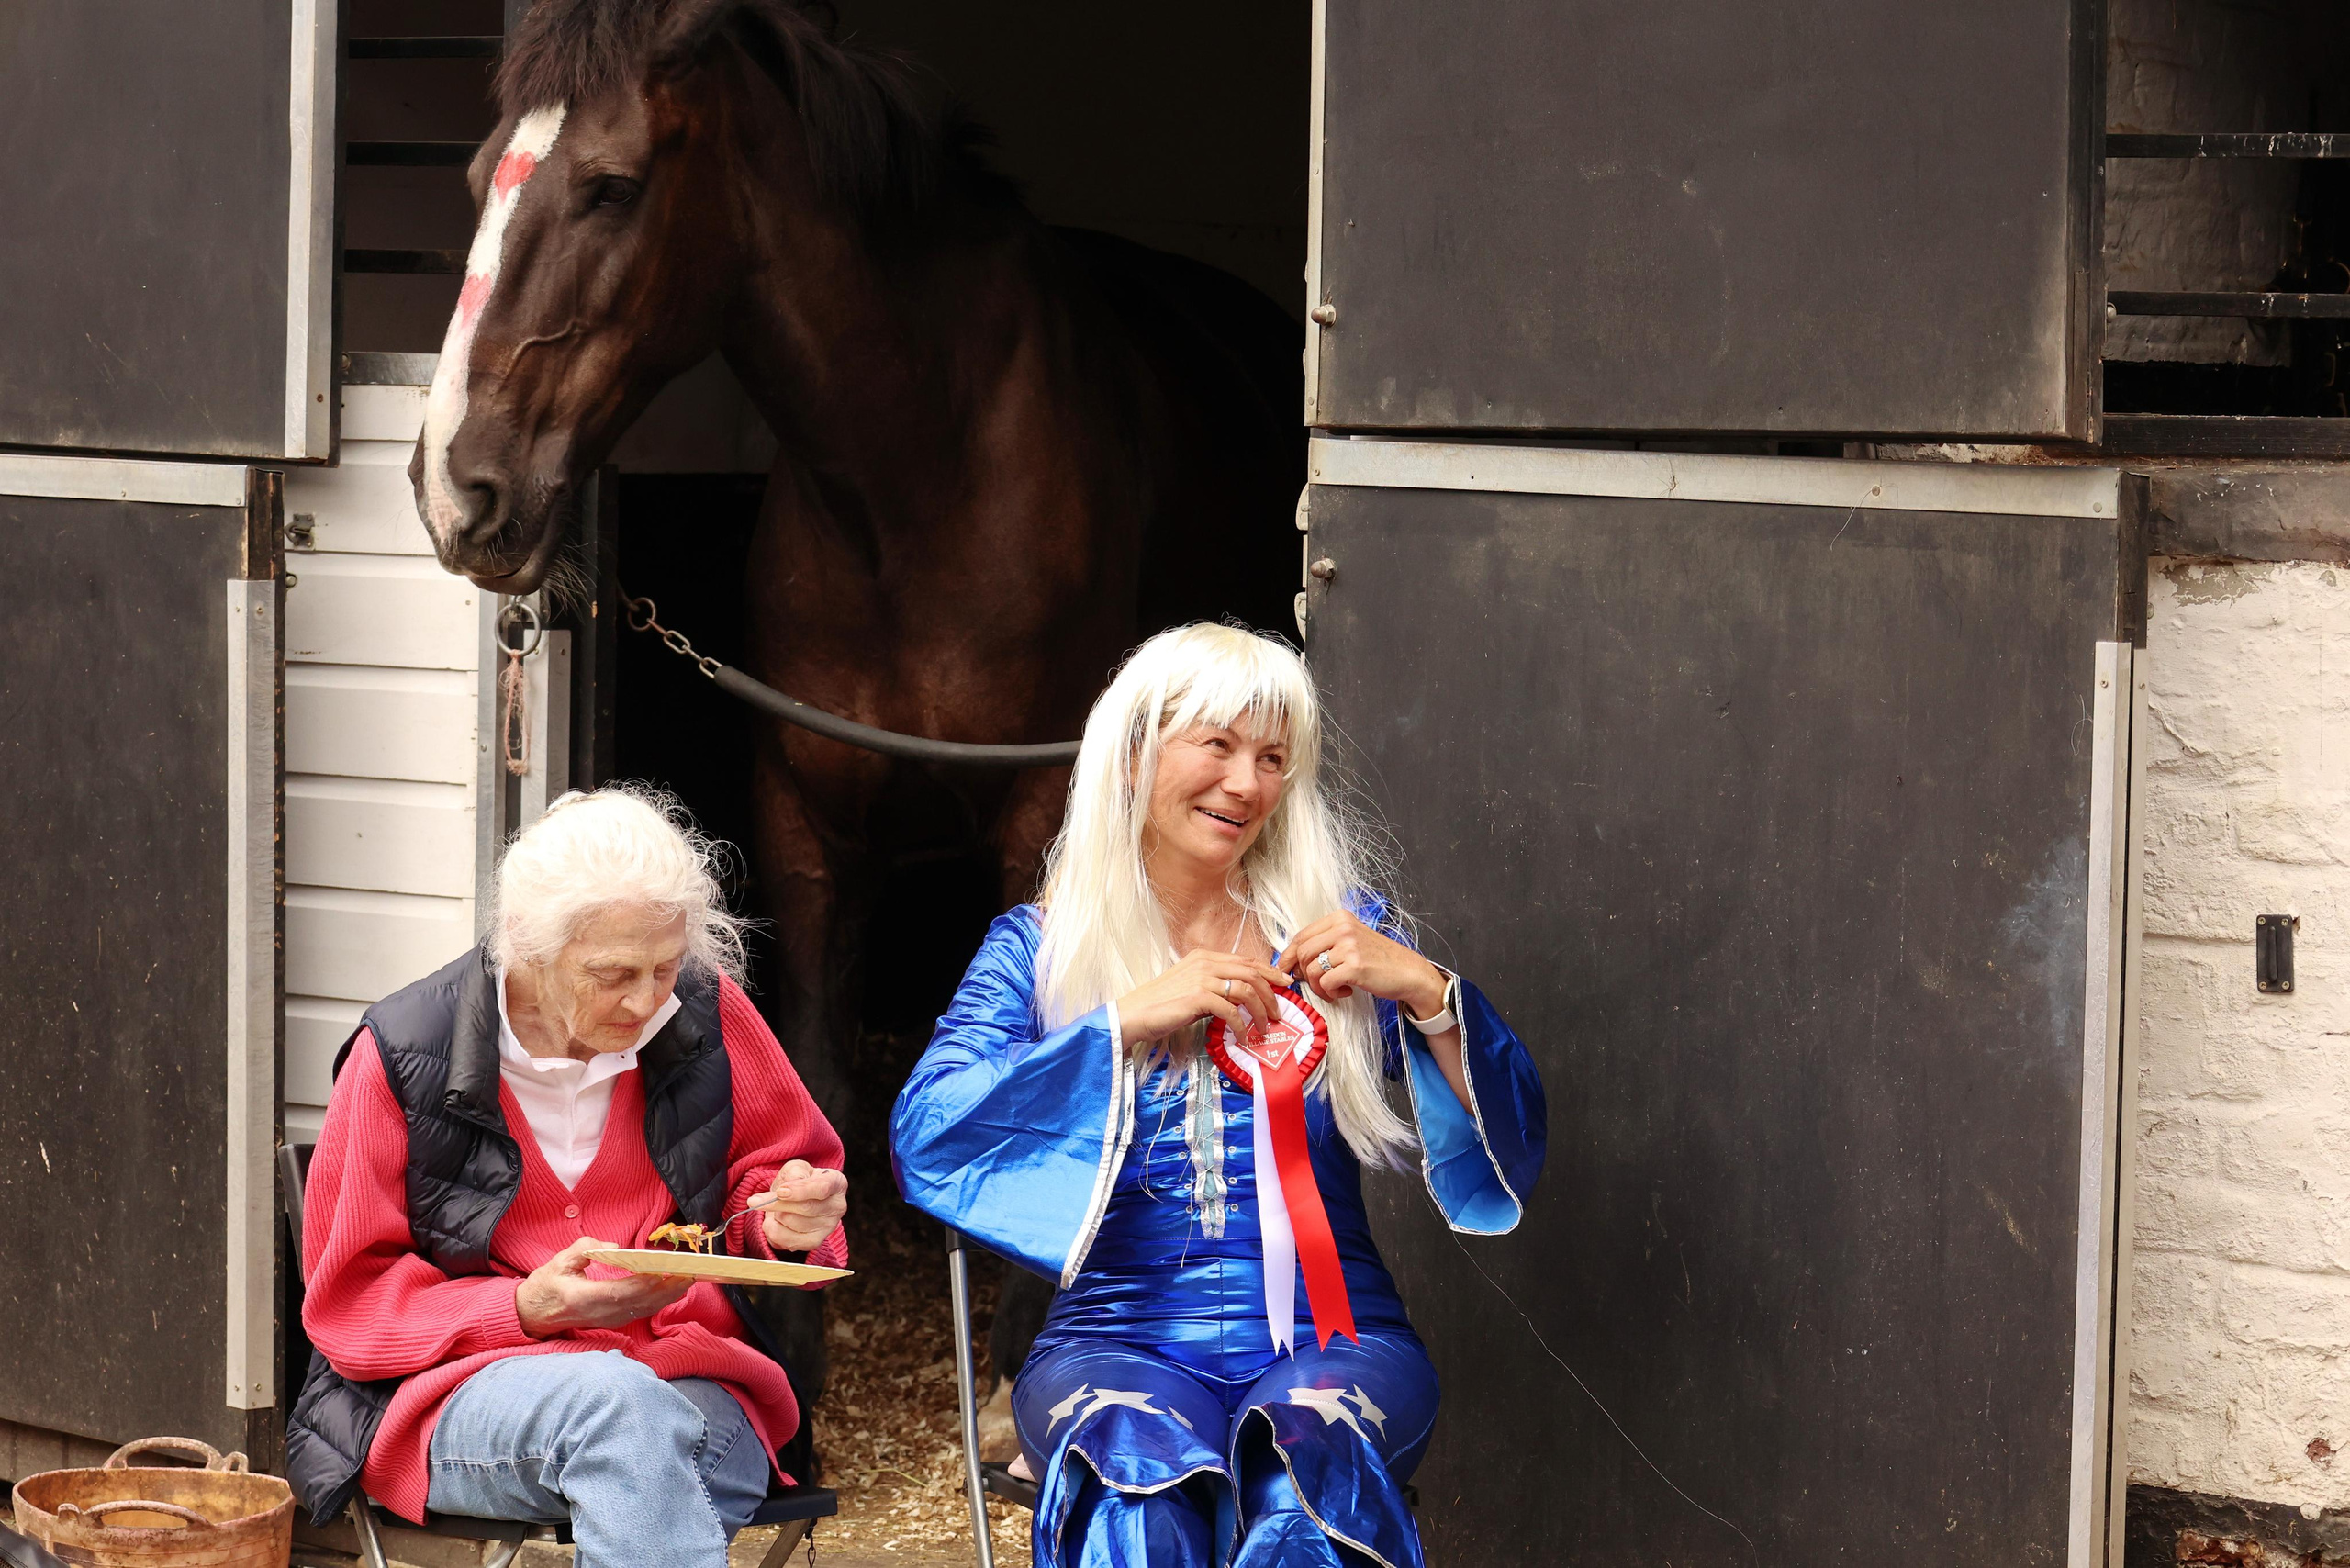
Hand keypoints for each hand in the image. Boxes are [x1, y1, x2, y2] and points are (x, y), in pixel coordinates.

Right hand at [515, 1237, 691, 1338]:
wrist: (532, 1315)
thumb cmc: (546, 1285)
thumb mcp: (560, 1260)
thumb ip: (588, 1248)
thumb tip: (617, 1247)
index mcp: (585, 1298)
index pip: (623, 1291)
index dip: (647, 1282)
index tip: (667, 1268)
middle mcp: (600, 1313)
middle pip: (641, 1303)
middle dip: (668, 1288)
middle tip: (690, 1272)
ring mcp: (608, 1321)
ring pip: (644, 1310)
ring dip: (668, 1295)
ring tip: (687, 1278)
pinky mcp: (612, 1321)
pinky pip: (640, 1312)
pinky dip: (658, 1301)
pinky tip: (671, 1289)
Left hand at [759, 1160, 847, 1252]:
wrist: (799, 1198)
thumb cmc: (799, 1180)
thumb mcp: (796, 1169)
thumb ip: (792, 1174)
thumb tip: (784, 1190)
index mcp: (837, 1183)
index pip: (821, 1188)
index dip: (799, 1191)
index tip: (779, 1191)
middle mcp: (837, 1206)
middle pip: (805, 1208)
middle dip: (777, 1204)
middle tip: (754, 1201)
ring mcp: (828, 1227)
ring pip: (793, 1224)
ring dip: (775, 1216)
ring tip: (775, 1209)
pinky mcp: (815, 1242)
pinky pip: (788, 1241)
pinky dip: (774, 1231)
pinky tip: (774, 1222)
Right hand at [1115, 948, 1295, 1047]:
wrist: (1133, 1014)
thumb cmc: (1161, 1005)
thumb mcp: (1191, 989)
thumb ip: (1214, 988)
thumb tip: (1241, 998)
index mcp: (1204, 956)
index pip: (1246, 961)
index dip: (1270, 972)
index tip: (1285, 985)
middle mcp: (1204, 962)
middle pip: (1251, 972)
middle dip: (1271, 993)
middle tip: (1279, 1012)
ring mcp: (1201, 977)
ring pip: (1245, 989)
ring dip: (1260, 1010)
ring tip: (1264, 1027)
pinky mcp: (1197, 996)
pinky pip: (1231, 1009)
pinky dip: (1242, 1024)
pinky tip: (1243, 1036)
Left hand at [1277, 913, 1447, 1018]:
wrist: (1409, 972)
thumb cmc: (1378, 960)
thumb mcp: (1351, 941)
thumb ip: (1326, 943)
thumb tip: (1293, 961)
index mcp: (1340, 918)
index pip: (1302, 935)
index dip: (1288, 955)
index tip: (1285, 970)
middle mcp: (1343, 928)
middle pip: (1303, 952)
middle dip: (1303, 973)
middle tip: (1315, 984)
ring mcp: (1349, 946)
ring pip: (1311, 970)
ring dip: (1318, 987)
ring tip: (1334, 989)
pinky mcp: (1355, 966)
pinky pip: (1326, 983)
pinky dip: (1331, 993)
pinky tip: (1345, 992)